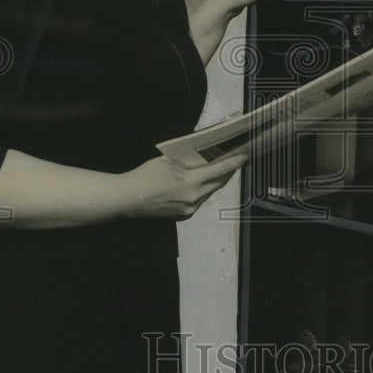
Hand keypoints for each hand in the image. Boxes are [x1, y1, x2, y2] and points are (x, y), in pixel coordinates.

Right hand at [118, 153, 246, 219]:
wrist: (127, 200)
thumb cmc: (144, 177)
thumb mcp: (167, 161)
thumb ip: (187, 161)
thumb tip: (202, 158)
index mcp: (190, 182)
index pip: (219, 171)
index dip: (234, 163)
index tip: (244, 156)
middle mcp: (193, 198)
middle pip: (218, 183)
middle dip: (227, 172)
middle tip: (234, 161)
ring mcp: (189, 209)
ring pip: (209, 192)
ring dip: (215, 181)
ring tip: (219, 170)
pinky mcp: (184, 216)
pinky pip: (199, 200)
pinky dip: (203, 190)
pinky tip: (201, 183)